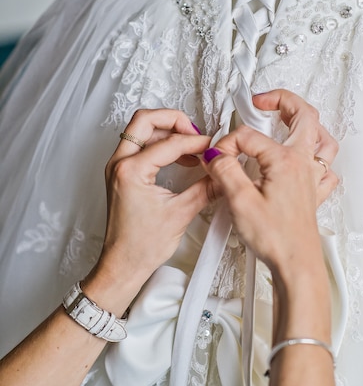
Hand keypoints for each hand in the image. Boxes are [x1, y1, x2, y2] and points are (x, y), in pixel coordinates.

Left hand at [84, 109, 211, 314]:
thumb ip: (205, 188)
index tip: (212, 147)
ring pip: (140, 131)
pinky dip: (160, 144)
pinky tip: (181, 158)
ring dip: (167, 131)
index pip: (169, 143)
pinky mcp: (121, 174)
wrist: (122, 264)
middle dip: (173, 120)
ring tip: (191, 146)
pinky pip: (139, 146)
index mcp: (131, 171)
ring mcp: (117, 167)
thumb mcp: (180, 214)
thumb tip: (222, 172)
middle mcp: (119, 164)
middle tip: (195, 133)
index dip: (195, 142)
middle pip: (145, 120)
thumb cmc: (141, 245)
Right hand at [201, 90, 337, 286]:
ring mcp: (312, 179)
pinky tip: (307, 160)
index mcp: (285, 161)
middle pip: (304, 116)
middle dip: (283, 101)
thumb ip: (224, 171)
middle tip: (262, 100)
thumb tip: (215, 155)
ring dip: (306, 124)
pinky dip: (318, 158)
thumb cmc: (275, 239)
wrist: (296, 266)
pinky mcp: (313, 195)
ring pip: (322, 138)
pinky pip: (326, 168)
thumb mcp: (239, 201)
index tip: (215, 159)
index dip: (226, 144)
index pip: (249, 137)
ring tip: (289, 119)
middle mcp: (303, 165)